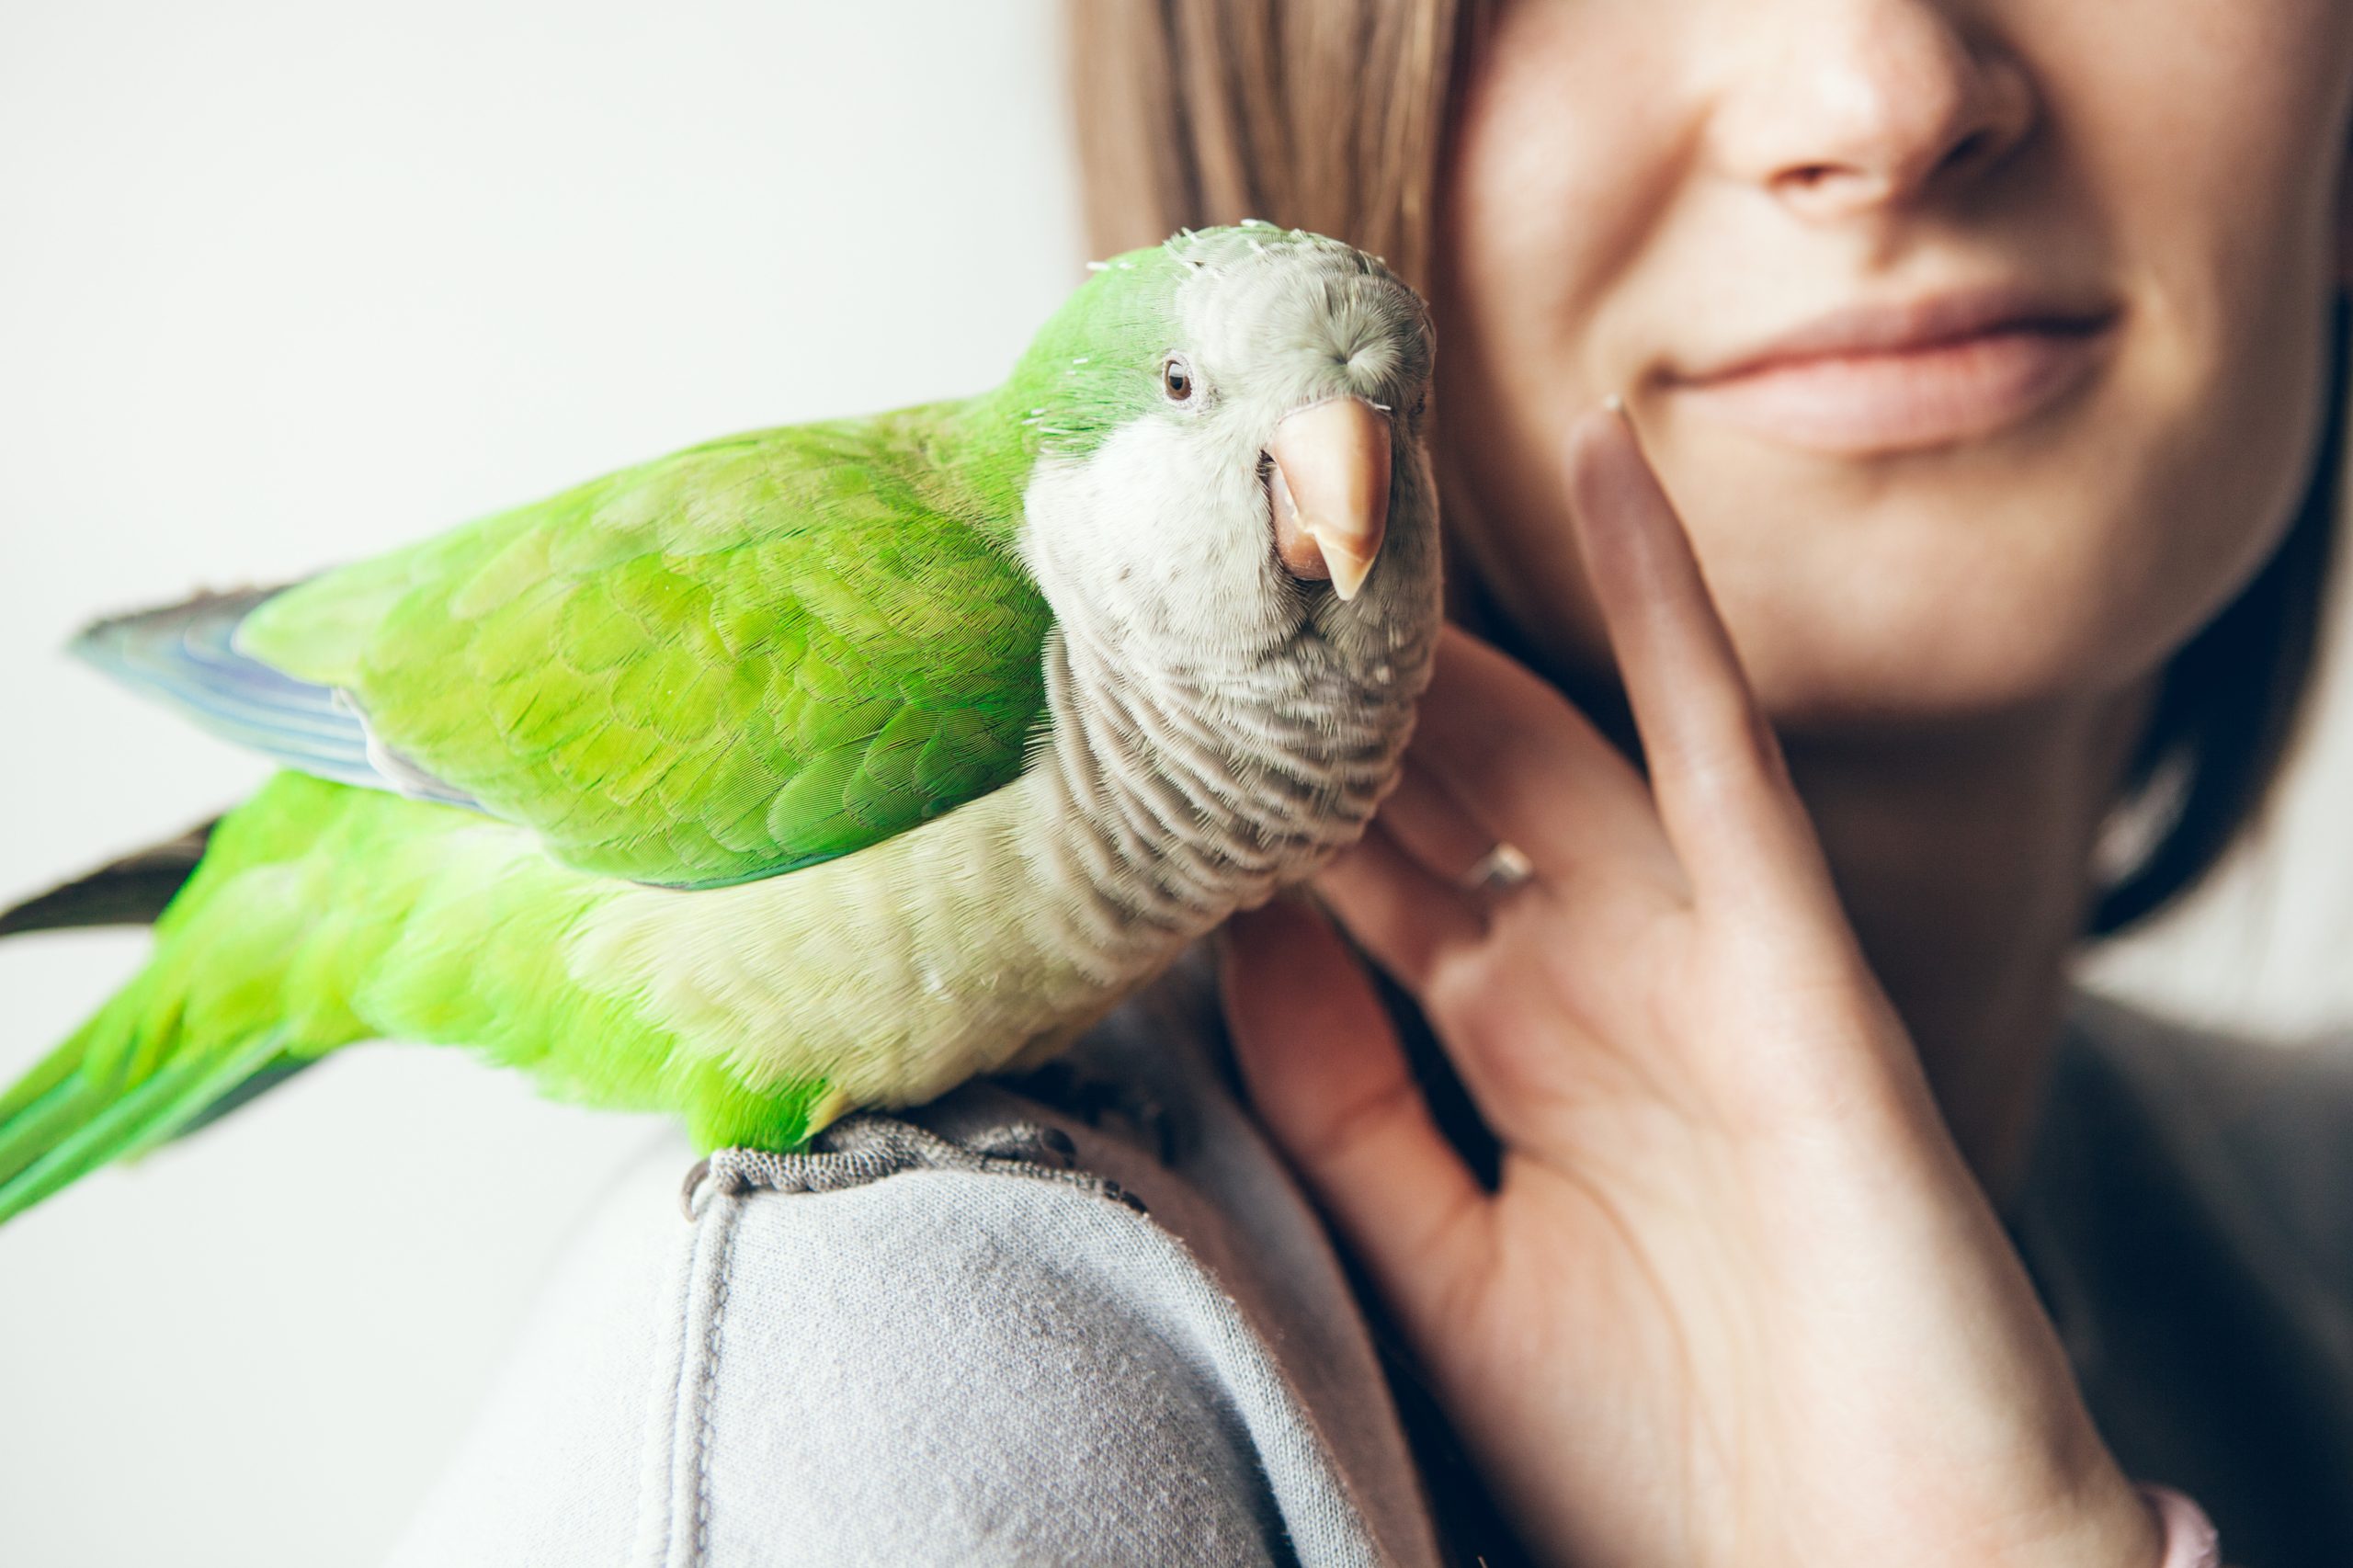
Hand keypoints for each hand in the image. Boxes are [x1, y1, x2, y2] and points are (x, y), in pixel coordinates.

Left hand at [1217, 404, 2163, 1567]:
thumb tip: (1233, 942)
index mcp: (1513, 1052)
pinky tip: (1610, 475)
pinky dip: (1672, 614)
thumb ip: (1342, 1107)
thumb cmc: (1667, 1462)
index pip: (1361, 877)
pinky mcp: (1797, 971)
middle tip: (1212, 541)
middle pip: (1432, 785)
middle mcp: (1594, 979)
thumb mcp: (1441, 1271)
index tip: (1143, 691)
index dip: (1260, 786)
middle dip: (1328, 680)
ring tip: (1344, 466)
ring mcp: (1697, 959)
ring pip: (1549, 741)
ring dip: (1450, 617)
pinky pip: (1722, 759)